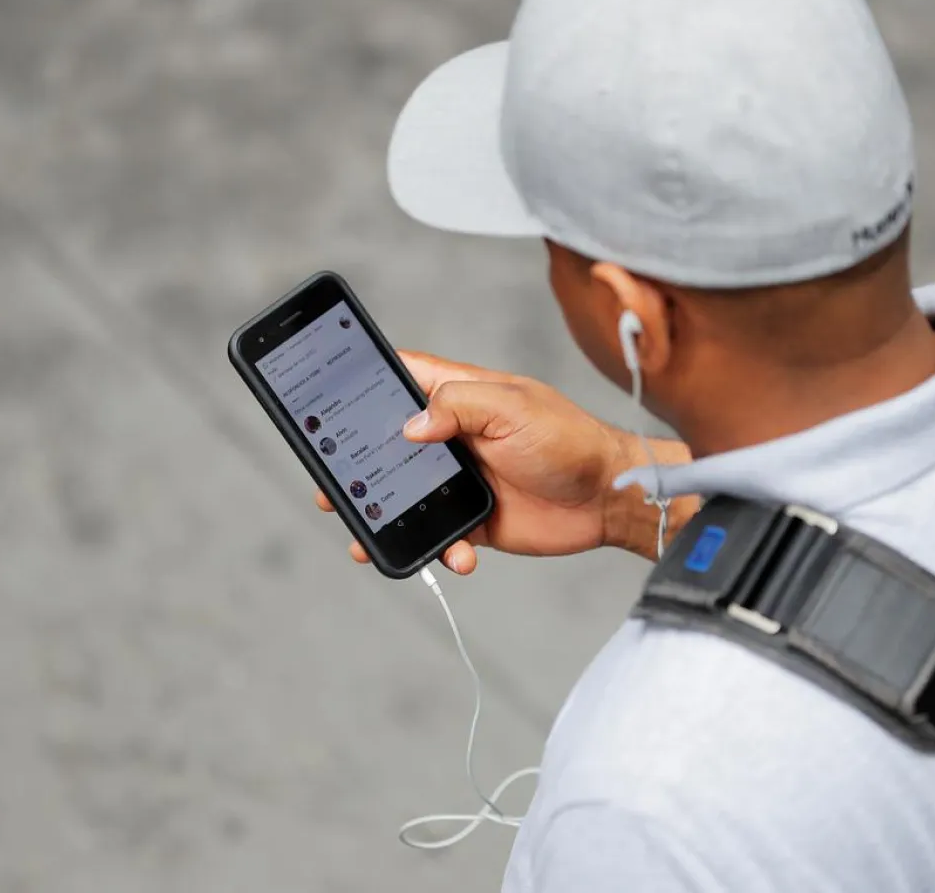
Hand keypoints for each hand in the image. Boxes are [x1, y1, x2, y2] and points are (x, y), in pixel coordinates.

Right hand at [314, 351, 644, 574]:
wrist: (609, 498)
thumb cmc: (568, 438)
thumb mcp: (513, 408)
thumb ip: (459, 407)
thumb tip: (410, 426)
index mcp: (457, 396)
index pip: (397, 379)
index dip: (361, 383)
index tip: (324, 399)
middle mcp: (452, 435)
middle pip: (386, 446)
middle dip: (354, 467)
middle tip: (330, 486)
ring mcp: (460, 479)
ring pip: (404, 496)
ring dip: (385, 516)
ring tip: (366, 535)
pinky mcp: (474, 519)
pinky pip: (439, 536)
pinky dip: (439, 549)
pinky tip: (457, 555)